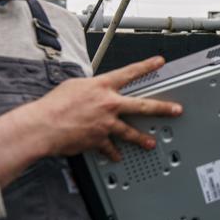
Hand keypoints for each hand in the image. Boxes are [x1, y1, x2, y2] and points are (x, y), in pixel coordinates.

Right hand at [0, 56, 181, 186]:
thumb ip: (89, 88)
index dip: (147, 66)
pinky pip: (109, 148)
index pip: (129, 72)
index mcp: (102, 86)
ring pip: (130, 132)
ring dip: (142, 139)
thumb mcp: (73, 86)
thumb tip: (93, 90)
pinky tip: (117, 157)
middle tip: (176, 110)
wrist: (43, 125)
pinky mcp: (98, 140)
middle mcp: (108, 104)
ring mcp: (106, 124)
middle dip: (162, 108)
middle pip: (142, 105)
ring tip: (151, 143)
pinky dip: (113, 153)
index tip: (160, 62)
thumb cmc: (53, 105)